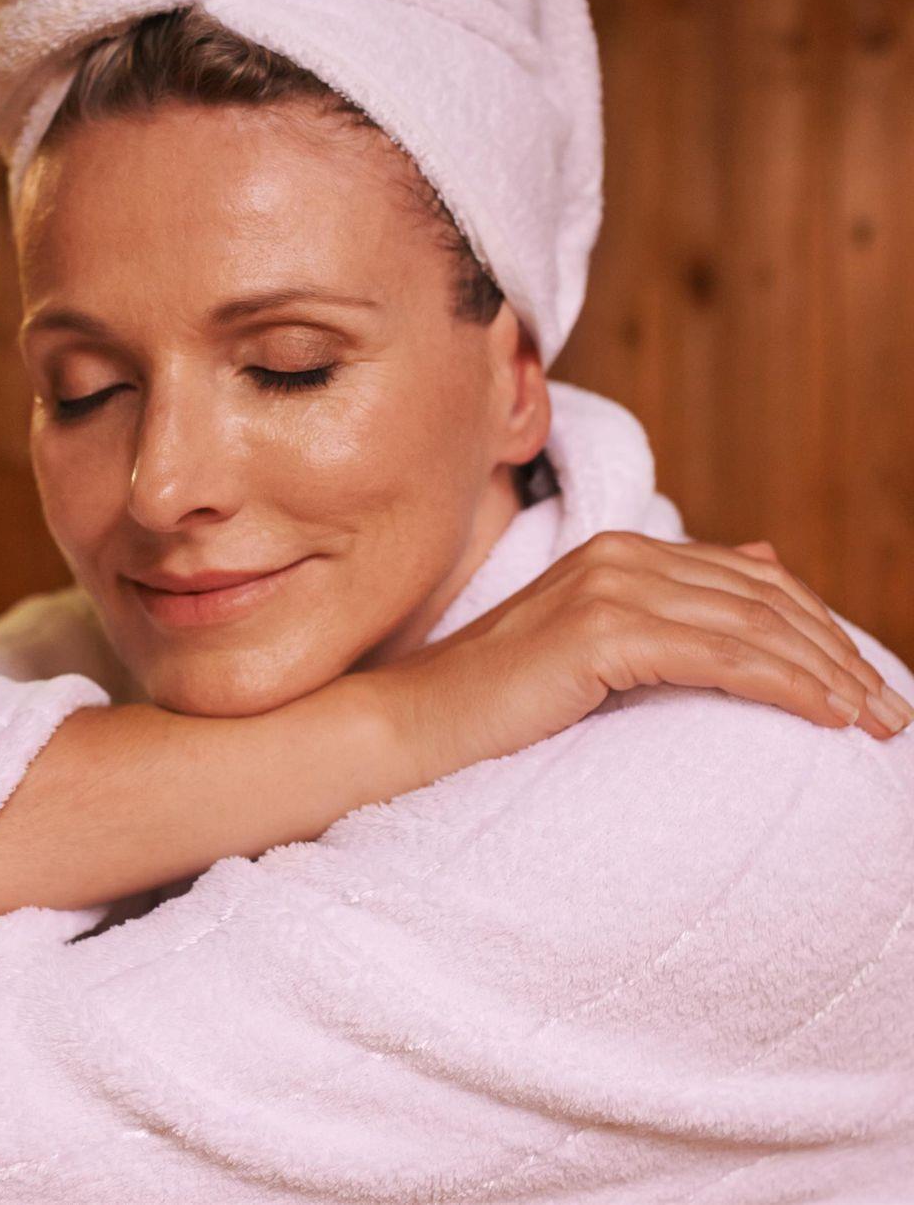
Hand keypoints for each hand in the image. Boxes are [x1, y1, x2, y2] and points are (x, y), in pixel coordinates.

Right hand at [371, 530, 907, 788]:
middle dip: (841, 654)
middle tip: (892, 713)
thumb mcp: (592, 648)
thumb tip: (761, 561)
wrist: (414, 725)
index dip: (822, 628)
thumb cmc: (497, 704)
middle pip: (766, 599)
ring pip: (755, 627)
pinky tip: (826, 714)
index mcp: (620, 553)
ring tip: (875, 722)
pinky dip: (786, 685)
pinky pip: (723, 657)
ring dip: (830, 675)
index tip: (867, 686)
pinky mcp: (602, 632)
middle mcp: (621, 556)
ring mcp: (610, 588)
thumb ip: (667, 611)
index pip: (754, 580)